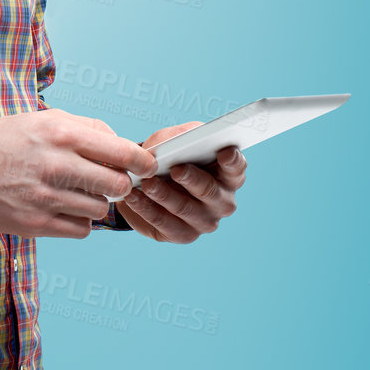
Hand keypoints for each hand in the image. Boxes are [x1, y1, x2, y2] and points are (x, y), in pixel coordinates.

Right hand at [0, 109, 156, 237]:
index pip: (121, 152)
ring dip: (96, 203)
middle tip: (108, 181)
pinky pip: (82, 230)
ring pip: (101, 210)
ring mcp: (47, 198)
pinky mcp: (37, 225)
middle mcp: (57, 166)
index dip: (143, 161)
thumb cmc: (5, 140)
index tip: (148, 166)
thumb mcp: (43, 119)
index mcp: (61, 134)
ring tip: (75, 193)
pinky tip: (63, 208)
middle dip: (119, 184)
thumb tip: (121, 145)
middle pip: (118, 185)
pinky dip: (79, 221)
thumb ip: (85, 128)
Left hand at [112, 123, 246, 243]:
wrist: (144, 183)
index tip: (224, 152)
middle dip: (192, 179)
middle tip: (175, 169)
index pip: (236, 169)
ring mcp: (204, 221)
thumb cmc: (168, 157)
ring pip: (185, 208)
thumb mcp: (174, 139)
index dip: (232, 161)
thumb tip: (190, 135)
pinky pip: (164, 223)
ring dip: (164, 195)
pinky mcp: (182, 235)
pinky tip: (133, 196)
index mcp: (227, 175)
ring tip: (147, 183)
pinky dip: (147, 208)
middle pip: (210, 191)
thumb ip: (184, 134)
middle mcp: (222, 201)